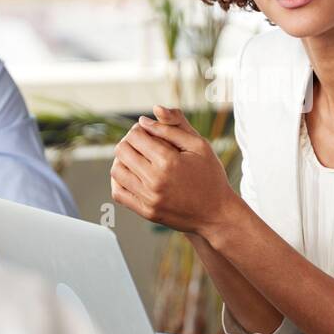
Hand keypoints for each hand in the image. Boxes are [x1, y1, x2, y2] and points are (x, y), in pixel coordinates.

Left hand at [110, 105, 237, 234]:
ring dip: (123, 160)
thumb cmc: (211, 176)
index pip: (135, 135)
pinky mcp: (146, 212)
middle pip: (122, 150)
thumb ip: (174, 126)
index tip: (148, 131)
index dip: (139, 128)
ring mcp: (149, 198)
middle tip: (142, 143)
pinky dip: (119, 180)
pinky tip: (132, 174)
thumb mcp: (200, 146)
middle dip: (129, 141)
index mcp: (168, 161)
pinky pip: (118, 193)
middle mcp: (155, 181)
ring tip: (137, 158)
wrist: (217, 214)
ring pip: (116, 170)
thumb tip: (145, 119)